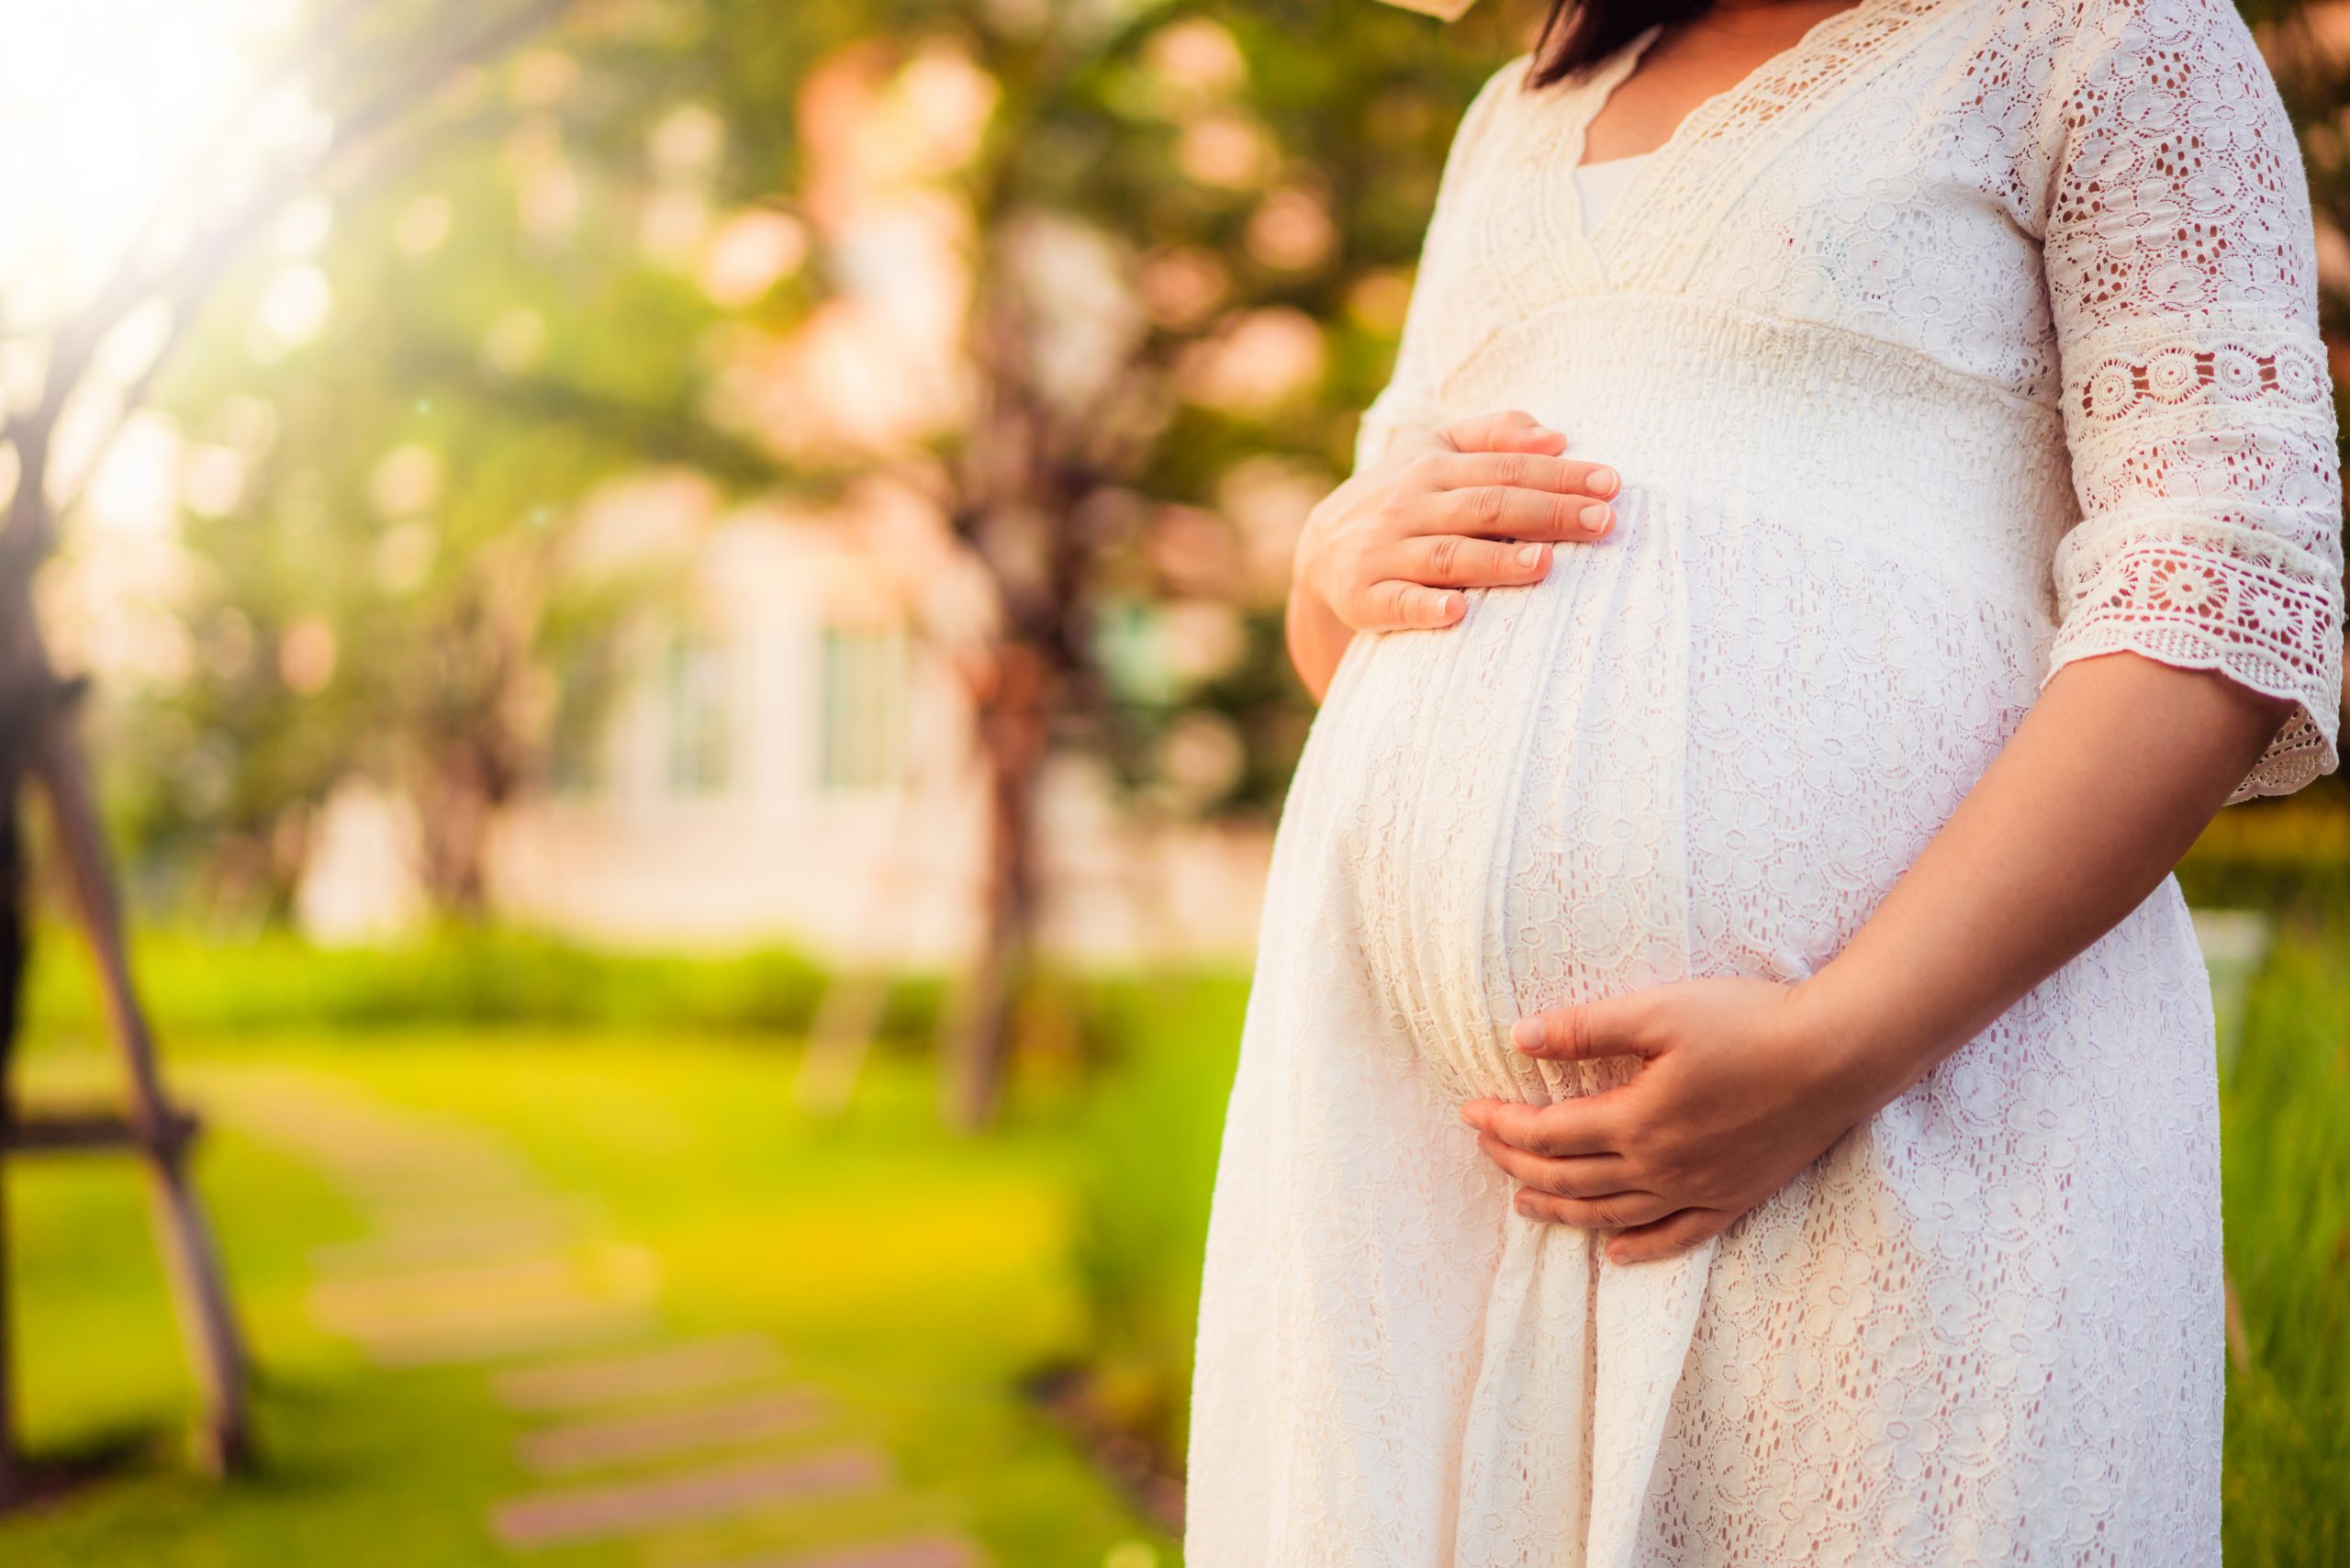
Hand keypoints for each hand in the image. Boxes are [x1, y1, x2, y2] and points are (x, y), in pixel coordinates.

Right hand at [1294, 409, 1620, 633]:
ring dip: (1496, 560)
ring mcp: (1384, 553)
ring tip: (1546, 564)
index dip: (1560, 475)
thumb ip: (1494, 434)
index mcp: (1432, 466)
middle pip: (1486, 507)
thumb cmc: (1401, 498)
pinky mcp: (1364, 598)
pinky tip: (1458, 611)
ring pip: (1447, 555)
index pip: (1506, 467)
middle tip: (1603, 523)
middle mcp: (1408, 506)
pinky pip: (1396, 603)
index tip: (1612, 486)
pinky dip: (1425, 608)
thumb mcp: (1436, 451)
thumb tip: (1556, 436)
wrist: (1319, 551)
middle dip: (1547, 514)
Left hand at [1459, 977, 1895, 1263]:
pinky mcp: (1736, 1196)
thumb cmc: (1749, 1022)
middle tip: (1486, 1148)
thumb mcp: (1658, 1011)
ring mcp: (1699, 1189)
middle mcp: (1660, 1166)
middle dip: (1518, 1163)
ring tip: (1525, 1202)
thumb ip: (1585, 1029)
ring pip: (1613, 1215)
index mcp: (1635, 1120)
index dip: (1503, 1124)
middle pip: (1570, 1178)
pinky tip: (1616, 1252)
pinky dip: (1640, 1247)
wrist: (1838, 1055)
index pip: (1548, 1133)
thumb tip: (1518, 1037)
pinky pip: (1678, 1236)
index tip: (1470, 1110)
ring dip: (1562, 1210)